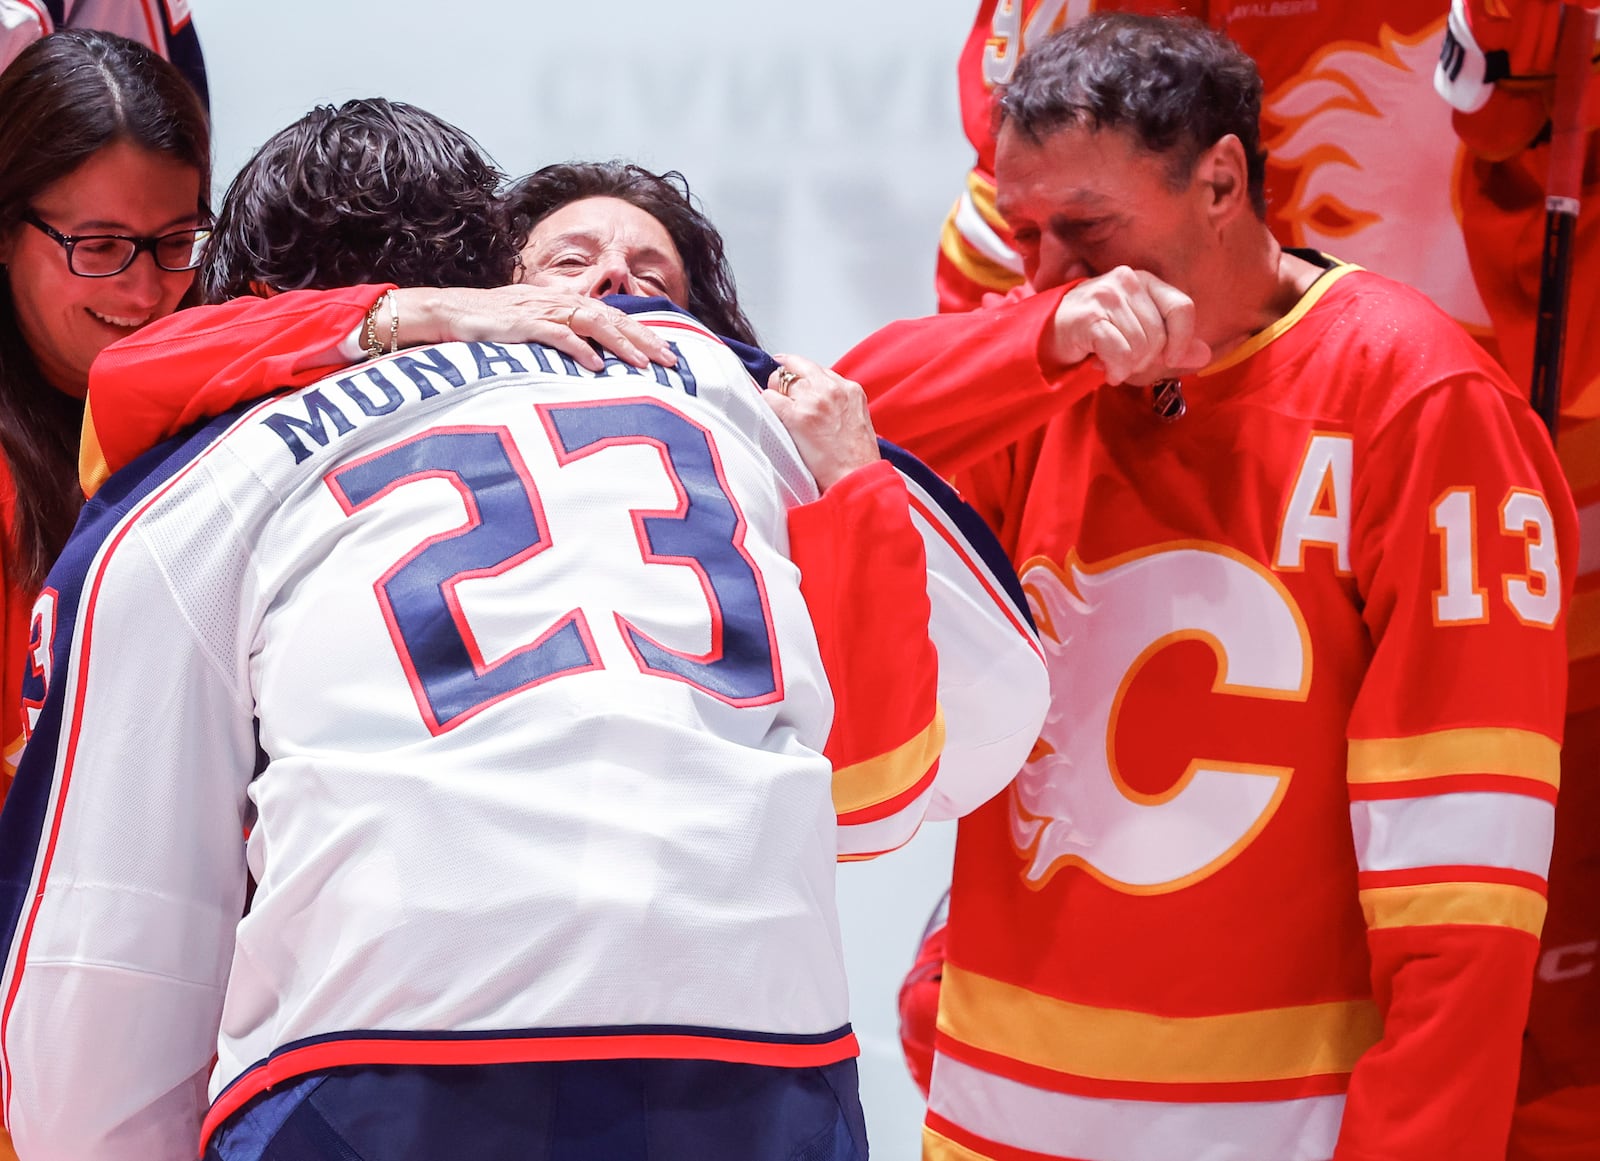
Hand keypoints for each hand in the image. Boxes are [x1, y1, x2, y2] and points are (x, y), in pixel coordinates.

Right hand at [393, 285, 676, 372]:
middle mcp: (556, 303)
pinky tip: (596, 366)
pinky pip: (554, 335)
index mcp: (562, 303)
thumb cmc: (488, 325)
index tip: (667, 352)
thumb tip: (591, 356)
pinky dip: (577, 349)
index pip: (612, 316)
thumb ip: (560, 336)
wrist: (445, 312)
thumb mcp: (532, 327)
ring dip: (620, 344)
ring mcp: (538, 311)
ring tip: (644, 365)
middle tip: (671, 360)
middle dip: (644, 338)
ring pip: (591, 323)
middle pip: (611, 317)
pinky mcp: (519, 325)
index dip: (642, 332)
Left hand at [763, 354, 880, 491]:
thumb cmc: (857, 456)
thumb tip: (816, 397)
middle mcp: (831, 388)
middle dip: (785, 377)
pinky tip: (770, 415)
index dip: (802, 375)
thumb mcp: (857, 417)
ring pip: (780, 379)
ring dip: (775, 391)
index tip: (793, 379)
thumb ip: (838, 401)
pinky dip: (765, 403)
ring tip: (777, 408)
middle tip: (779, 391)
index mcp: (849, 388)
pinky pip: (769, 398)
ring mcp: (813, 401)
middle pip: (796, 366)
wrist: (855, 476)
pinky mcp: (796, 416)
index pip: (816, 368)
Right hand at [1044, 266, 1210, 385]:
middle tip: (1126, 361)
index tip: (1171, 358)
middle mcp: (1127, 280)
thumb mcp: (1140, 335)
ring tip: (1111, 362)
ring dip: (1127, 367)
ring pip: (1140, 347)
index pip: (1182, 307)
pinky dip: (1115, 370)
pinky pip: (1119, 353)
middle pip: (1159, 335)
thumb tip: (1206, 355)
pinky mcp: (1089, 317)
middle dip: (1146, 360)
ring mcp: (1106, 296)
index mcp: (1145, 280)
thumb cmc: (1097, 332)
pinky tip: (1104, 369)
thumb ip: (1173, 345)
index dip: (1182, 339)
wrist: (1048, 332)